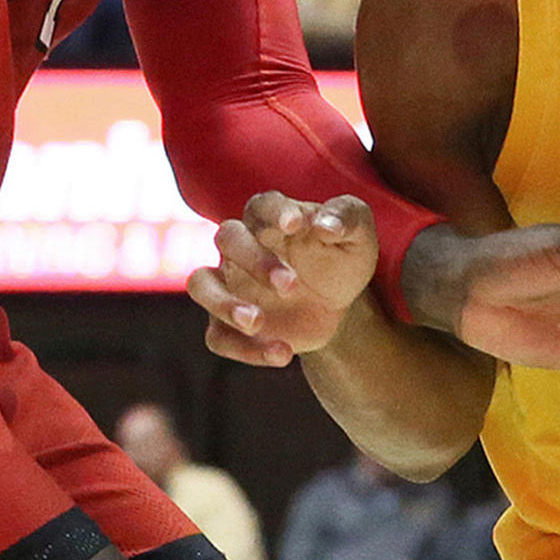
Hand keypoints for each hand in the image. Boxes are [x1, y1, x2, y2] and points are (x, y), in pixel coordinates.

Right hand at [192, 189, 383, 358]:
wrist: (337, 304)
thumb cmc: (341, 258)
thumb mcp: (358, 236)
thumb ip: (348, 218)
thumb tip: (326, 225)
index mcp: (271, 218)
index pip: (263, 205)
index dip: (275, 212)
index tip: (296, 224)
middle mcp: (241, 247)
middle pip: (227, 238)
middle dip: (255, 260)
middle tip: (291, 286)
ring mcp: (230, 285)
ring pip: (201, 284)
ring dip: (223, 303)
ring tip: (257, 322)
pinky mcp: (228, 323)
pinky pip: (218, 336)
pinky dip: (244, 349)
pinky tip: (283, 354)